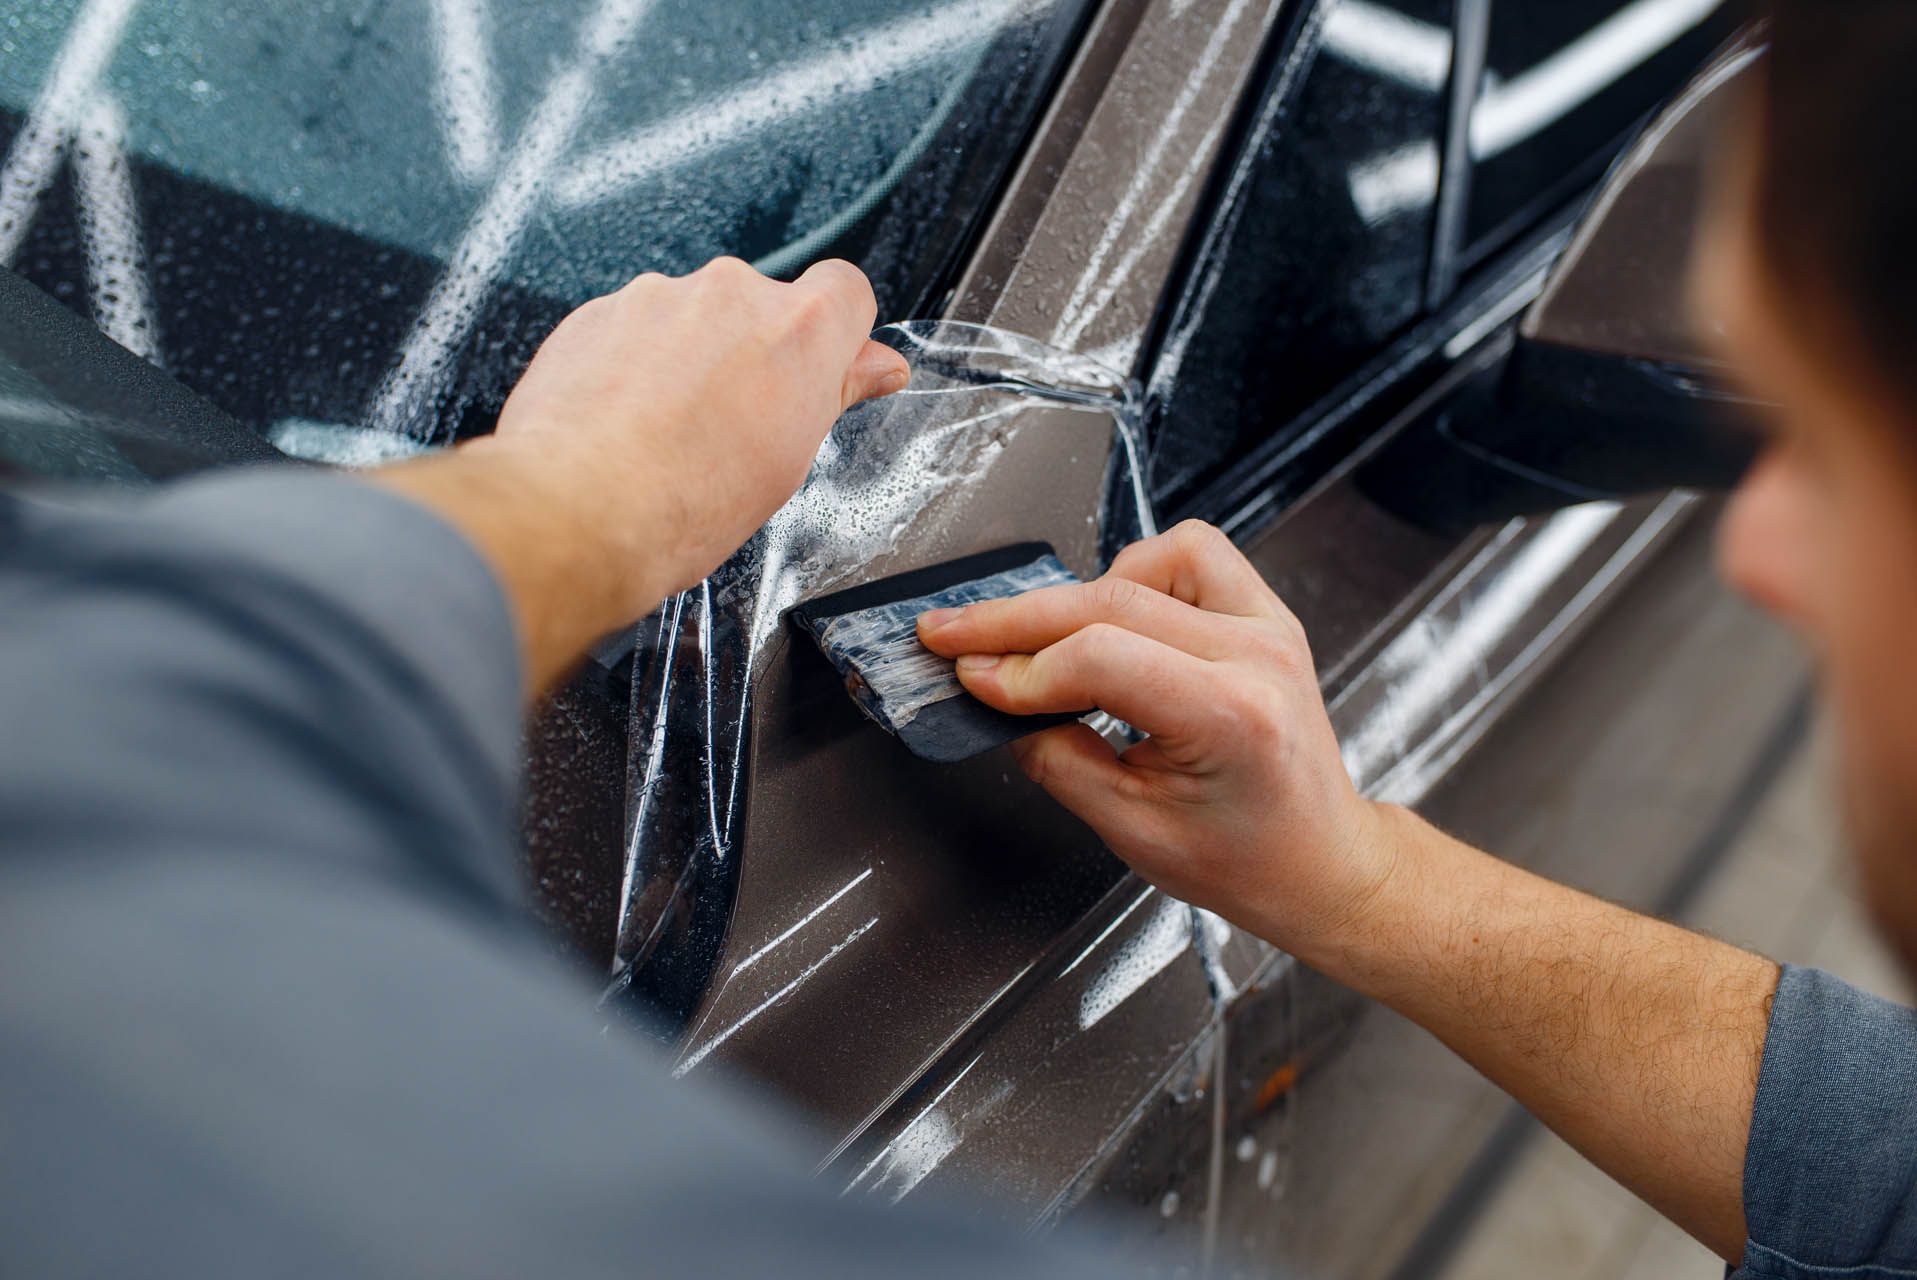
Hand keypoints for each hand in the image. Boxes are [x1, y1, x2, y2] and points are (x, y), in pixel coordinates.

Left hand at [490, 257, 908, 609]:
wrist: (579, 511)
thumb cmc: (686, 503)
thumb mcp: (789, 459)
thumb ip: (835, 390)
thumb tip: (876, 366)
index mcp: (798, 329)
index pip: (845, 291)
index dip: (838, 330)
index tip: (826, 365)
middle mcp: (731, 294)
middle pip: (762, 306)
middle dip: (753, 353)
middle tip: (735, 424)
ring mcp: (659, 297)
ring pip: (692, 317)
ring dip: (690, 357)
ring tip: (670, 431)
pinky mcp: (598, 311)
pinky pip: (633, 327)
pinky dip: (635, 363)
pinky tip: (627, 422)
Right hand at [917, 520, 1392, 954]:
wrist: (1319, 862)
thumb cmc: (1246, 860)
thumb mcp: (1133, 830)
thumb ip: (1058, 759)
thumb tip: (1000, 700)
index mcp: (1232, 715)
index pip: (1099, 657)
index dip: (1019, 667)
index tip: (970, 677)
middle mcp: (1257, 655)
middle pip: (1110, 599)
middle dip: (1016, 619)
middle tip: (954, 633)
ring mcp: (1267, 625)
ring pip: (1150, 559)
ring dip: (1082, 593)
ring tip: (1045, 640)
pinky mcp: (1264, 613)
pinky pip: (1190, 556)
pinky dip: (1137, 574)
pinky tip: (1112, 620)